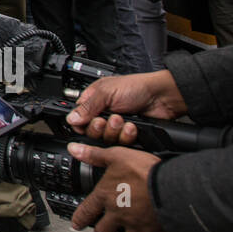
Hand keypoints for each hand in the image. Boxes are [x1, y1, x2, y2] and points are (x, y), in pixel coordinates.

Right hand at [66, 71, 187, 144]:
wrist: (161, 98)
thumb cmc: (136, 87)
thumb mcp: (106, 92)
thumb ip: (87, 107)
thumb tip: (71, 119)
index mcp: (93, 100)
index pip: (78, 119)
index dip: (82, 124)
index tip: (90, 121)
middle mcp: (103, 113)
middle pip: (90, 132)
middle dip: (100, 127)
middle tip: (107, 119)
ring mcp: (115, 125)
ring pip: (105, 139)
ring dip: (114, 131)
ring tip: (122, 120)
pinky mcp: (127, 135)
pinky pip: (120, 143)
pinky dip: (126, 136)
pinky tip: (131, 126)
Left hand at [67, 144, 165, 231]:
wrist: (172, 187)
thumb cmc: (144, 171)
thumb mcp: (117, 156)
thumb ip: (95, 155)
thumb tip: (75, 149)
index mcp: (106, 196)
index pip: (86, 211)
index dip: (79, 219)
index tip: (76, 224)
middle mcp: (118, 214)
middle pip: (102, 231)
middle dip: (102, 231)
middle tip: (103, 230)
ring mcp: (135, 226)